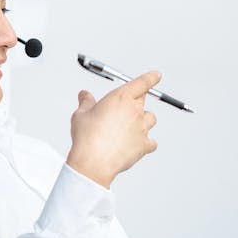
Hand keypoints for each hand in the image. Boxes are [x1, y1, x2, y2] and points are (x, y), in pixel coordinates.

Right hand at [66, 71, 160, 188]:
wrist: (94, 162)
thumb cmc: (87, 138)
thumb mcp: (81, 114)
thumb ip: (86, 102)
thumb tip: (84, 95)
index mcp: (121, 98)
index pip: (142, 82)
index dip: (151, 78)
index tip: (156, 75)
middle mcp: (134, 110)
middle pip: (143, 100)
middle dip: (136, 103)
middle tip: (124, 111)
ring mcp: (142, 128)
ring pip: (151, 119)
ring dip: (143, 121)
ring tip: (129, 129)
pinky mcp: (144, 145)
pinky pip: (152, 142)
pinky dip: (147, 143)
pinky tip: (137, 145)